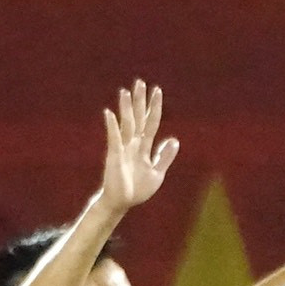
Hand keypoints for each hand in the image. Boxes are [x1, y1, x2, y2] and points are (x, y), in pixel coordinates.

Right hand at [100, 81, 177, 213]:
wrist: (122, 203)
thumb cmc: (137, 189)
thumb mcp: (157, 173)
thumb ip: (164, 157)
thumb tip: (174, 141)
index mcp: (144, 146)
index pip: (151, 122)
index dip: (154, 107)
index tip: (157, 91)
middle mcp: (133, 143)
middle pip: (138, 118)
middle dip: (139, 101)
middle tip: (140, 82)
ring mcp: (123, 148)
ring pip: (126, 124)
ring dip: (126, 108)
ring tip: (125, 91)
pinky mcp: (114, 156)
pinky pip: (114, 138)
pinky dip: (112, 126)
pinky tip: (109, 113)